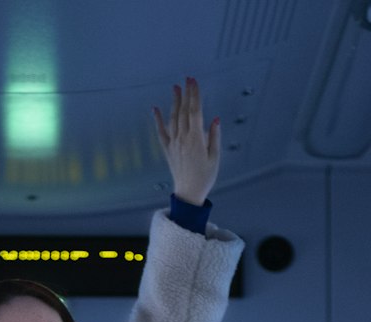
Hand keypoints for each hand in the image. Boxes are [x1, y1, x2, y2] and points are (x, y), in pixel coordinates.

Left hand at [153, 77, 220, 206]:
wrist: (189, 193)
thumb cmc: (204, 177)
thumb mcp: (214, 157)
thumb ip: (214, 137)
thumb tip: (215, 119)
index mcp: (196, 139)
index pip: (195, 111)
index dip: (195, 95)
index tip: (194, 82)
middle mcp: (183, 138)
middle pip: (184, 111)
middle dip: (186, 93)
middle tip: (186, 79)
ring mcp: (174, 144)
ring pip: (173, 118)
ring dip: (174, 102)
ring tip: (175, 88)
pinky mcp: (168, 150)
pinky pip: (161, 132)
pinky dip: (157, 120)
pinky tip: (155, 109)